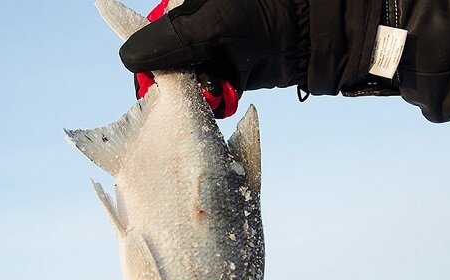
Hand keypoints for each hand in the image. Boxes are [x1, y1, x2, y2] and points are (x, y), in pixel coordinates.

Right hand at [120, 0, 306, 95]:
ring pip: (188, 82)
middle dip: (173, 81)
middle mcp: (199, 27)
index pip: (151, 34)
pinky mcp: (235, 75)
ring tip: (213, 88)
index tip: (152, 82)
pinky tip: (226, 94)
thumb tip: (128, 58)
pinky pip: (212, 94)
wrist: (321, 32)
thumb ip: (168, 41)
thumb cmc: (269, 12)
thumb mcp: (211, 22)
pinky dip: (216, 100)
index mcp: (188, 7)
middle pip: (167, 62)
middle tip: (184, 90)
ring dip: (195, 93)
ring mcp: (217, 52)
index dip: (148, 59)